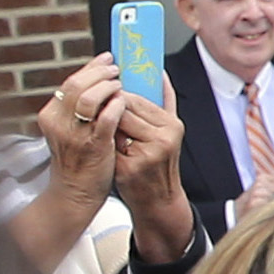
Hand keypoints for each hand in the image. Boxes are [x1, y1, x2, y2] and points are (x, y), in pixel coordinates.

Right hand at [39, 57, 126, 198]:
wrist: (75, 194)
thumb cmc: (77, 159)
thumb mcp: (68, 130)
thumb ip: (77, 108)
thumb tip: (97, 80)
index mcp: (51, 115)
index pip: (70, 82)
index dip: (90, 68)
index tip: (106, 58)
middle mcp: (58, 123)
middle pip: (76, 85)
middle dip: (100, 72)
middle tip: (116, 68)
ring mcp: (74, 135)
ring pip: (88, 98)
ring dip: (107, 86)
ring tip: (120, 84)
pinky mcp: (93, 146)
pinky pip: (106, 118)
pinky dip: (116, 106)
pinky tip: (124, 102)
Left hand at [114, 92, 192, 261]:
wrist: (158, 200)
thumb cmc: (159, 164)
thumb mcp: (168, 132)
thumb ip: (164, 102)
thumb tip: (159, 73)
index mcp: (171, 125)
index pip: (137, 99)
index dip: (118, 96)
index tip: (109, 96)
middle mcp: (163, 138)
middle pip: (124, 111)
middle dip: (110, 110)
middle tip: (102, 115)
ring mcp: (146, 154)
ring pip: (115, 126)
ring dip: (107, 127)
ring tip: (107, 133)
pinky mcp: (130, 168)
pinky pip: (109, 146)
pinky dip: (104, 145)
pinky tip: (105, 149)